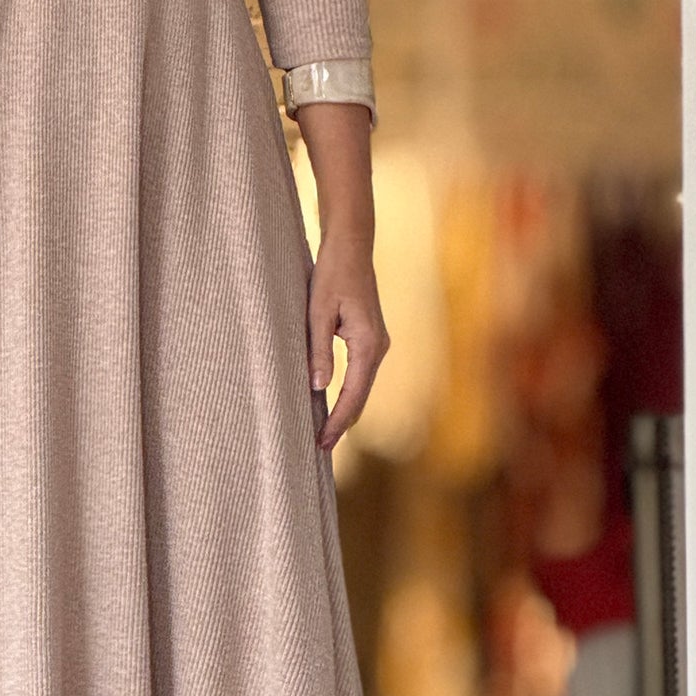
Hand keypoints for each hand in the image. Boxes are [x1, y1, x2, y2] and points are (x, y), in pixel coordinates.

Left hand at [307, 233, 387, 453]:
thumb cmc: (331, 275)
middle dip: (342, 423)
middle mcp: (379, 347)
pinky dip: (348, 394)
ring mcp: (377, 343)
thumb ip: (318, 350)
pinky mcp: (370, 338)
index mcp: (368, 344)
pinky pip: (360, 375)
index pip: (353, 394)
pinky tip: (332, 405)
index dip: (337, 421)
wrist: (351, 247)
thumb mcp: (317, 312)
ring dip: (345, 410)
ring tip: (325, 433)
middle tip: (321, 448)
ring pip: (362, 387)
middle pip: (361, 396)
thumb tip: (318, 388)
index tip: (322, 442)